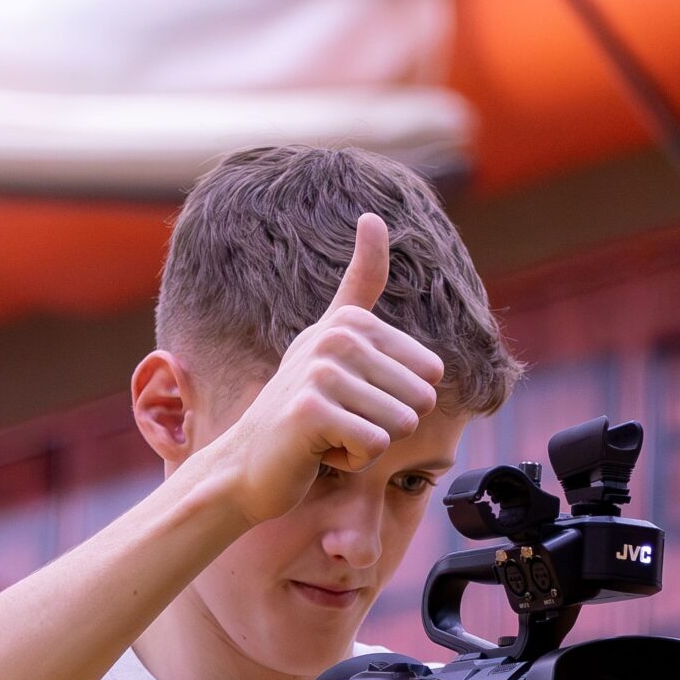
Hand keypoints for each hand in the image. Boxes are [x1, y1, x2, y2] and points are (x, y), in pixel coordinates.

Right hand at [192, 212, 444, 525]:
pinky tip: (319, 451)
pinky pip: (375, 446)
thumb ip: (359, 283)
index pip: (431, 375)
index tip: (353, 400)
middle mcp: (336, 339)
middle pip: (420, 400)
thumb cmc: (302, 409)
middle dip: (387, 425)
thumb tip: (373, 215)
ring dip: (370, 444)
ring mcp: (321, 373)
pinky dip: (353, 461)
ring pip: (401, 425)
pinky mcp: (310, 412)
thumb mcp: (332, 340)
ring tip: (329, 435)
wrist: (248, 464)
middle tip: (340, 423)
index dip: (399, 401)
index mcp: (351, 322)